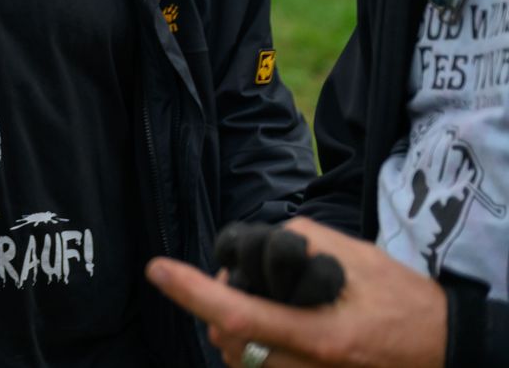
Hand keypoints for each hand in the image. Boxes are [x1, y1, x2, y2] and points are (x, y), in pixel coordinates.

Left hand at [146, 218, 446, 367]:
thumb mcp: (353, 256)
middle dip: (218, 305)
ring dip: (232, 326)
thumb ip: (295, 245)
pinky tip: (268, 321)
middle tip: (238, 278)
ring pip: (238, 357)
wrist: (442, 346)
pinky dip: (250, 343)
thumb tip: (251, 248)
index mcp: (318, 334)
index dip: (192, 292)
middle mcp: (306, 367)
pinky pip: (258, 366)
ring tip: (260, 299)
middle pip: (226, 338)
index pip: (237, 315)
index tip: (158, 270)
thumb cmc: (400, 299)